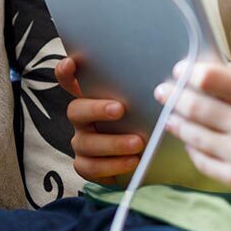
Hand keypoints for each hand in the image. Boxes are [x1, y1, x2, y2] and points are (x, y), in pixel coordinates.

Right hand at [56, 56, 144, 185]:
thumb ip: (142, 88)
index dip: (65, 71)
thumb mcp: (143, 102)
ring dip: (113, 143)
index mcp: (92, 97)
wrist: (148, 156)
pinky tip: (132, 162)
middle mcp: (82, 118)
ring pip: (86, 143)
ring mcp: (82, 142)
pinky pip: (90, 167)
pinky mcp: (86, 165)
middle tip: (120, 109)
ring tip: (138, 143)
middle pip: (76, 110)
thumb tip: (165, 73)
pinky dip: (112, 166)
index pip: (70, 80)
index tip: (72, 63)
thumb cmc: (144, 120)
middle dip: (96, 109)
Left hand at [154, 55, 230, 205]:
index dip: (188, 72)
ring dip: (175, 121)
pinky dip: (191, 148)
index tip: (181, 70)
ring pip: (193, 134)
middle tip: (162, 91)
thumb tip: (220, 65)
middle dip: (172, 95)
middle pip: (194, 106)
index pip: (209, 78)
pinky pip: (202, 161)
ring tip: (169, 115)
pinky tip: (190, 140)